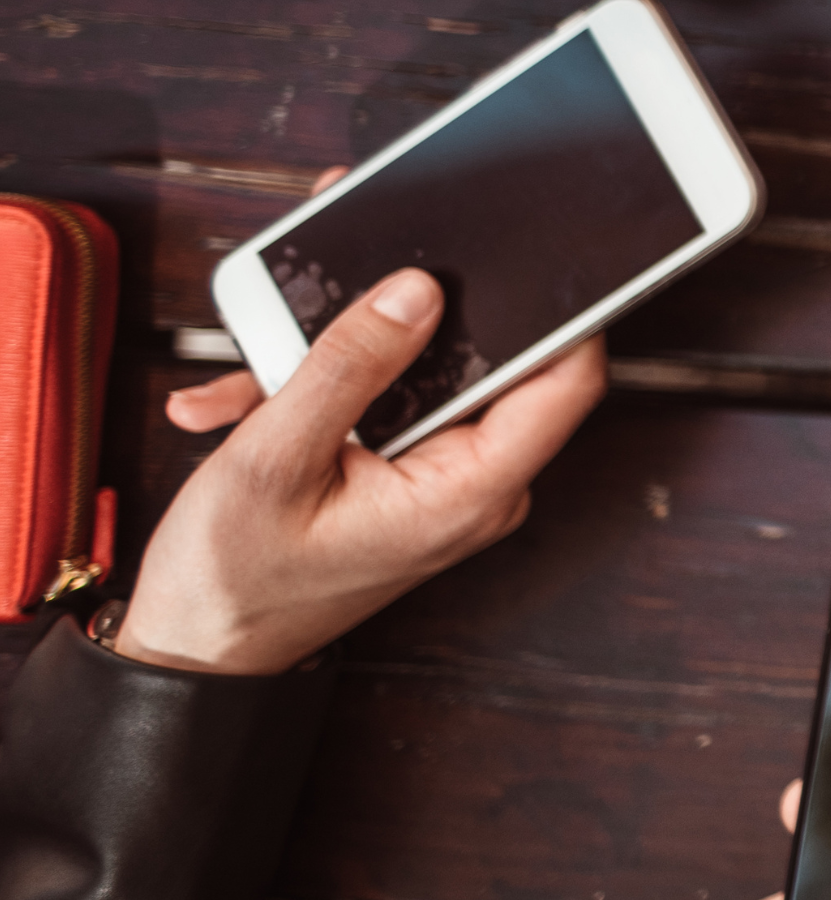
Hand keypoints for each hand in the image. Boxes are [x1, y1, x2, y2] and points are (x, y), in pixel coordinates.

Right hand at [115, 265, 603, 674]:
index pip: (565, 381)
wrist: (195, 649)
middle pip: (486, 363)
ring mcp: (442, 478)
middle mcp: (475, 484)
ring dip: (339, 359)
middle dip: (409, 318)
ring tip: (260, 373)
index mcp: (470, 490)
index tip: (526, 251)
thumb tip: (417, 290)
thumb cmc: (234, 582)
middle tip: (341, 278)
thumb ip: (348, 366)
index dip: (561, 309)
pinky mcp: (407, 471)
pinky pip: (385, 405)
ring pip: (419, 377)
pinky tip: (245, 402)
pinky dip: (319, 391)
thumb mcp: (275, 458)